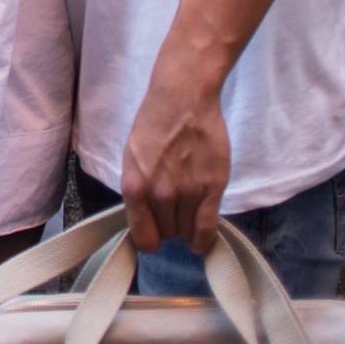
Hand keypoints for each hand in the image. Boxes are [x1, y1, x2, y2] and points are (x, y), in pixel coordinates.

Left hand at [121, 73, 230, 254]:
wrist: (183, 100)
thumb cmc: (153, 125)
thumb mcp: (131, 158)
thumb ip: (138, 190)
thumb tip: (144, 217)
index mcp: (135, 187)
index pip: (142, 236)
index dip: (148, 240)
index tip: (153, 237)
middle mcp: (160, 194)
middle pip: (167, 233)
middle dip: (167, 228)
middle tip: (170, 213)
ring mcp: (188, 193)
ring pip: (186, 230)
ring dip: (184, 227)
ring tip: (185, 213)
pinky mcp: (213, 187)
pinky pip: (208, 226)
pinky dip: (204, 239)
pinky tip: (200, 243)